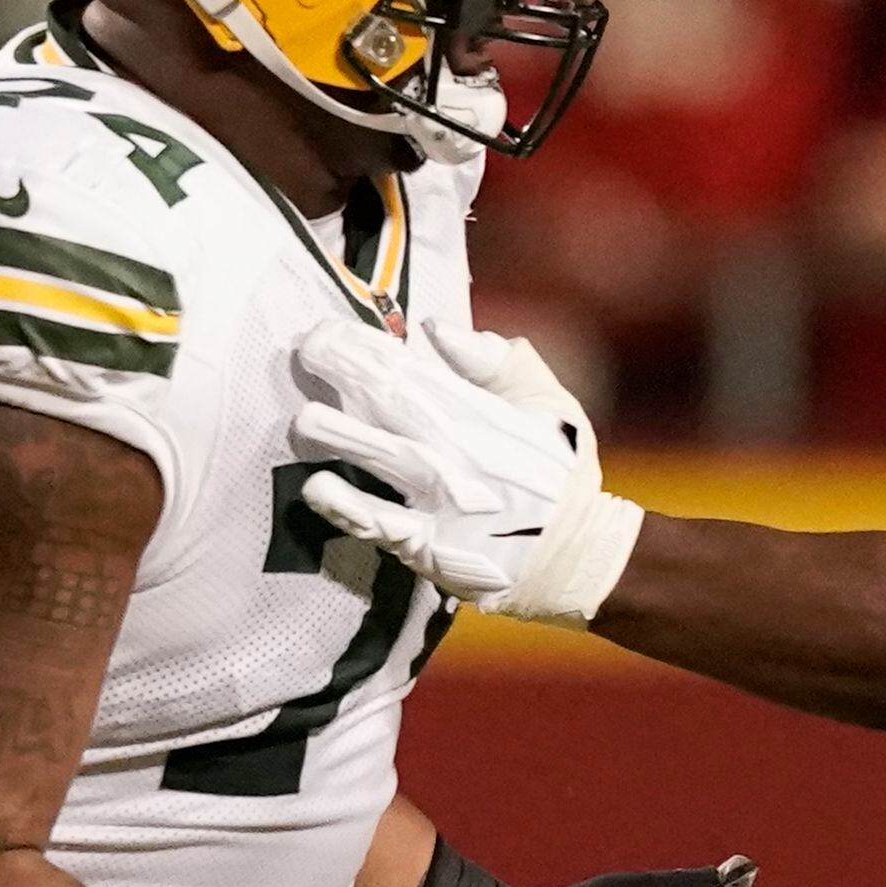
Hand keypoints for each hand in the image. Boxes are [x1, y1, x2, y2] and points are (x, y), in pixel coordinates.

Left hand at [288, 316, 641, 623]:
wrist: (580, 556)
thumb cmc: (558, 474)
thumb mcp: (549, 407)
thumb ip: (497, 364)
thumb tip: (438, 330)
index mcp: (482, 415)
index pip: (415, 372)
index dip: (367, 349)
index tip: (326, 331)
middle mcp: (459, 452)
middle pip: (395, 405)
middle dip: (347, 375)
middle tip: (305, 351)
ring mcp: (444, 501)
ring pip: (386, 459)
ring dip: (343, 436)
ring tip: (305, 419)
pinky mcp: (433, 547)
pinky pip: (385, 525)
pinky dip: (350, 508)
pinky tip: (316, 488)